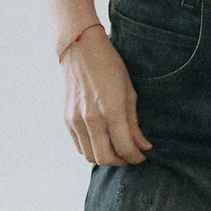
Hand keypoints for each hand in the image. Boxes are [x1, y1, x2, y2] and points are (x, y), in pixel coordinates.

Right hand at [63, 28, 153, 166]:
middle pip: (106, 158)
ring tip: (116, 148)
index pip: (125, 149)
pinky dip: (91, 149)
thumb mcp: (129, 93)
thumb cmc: (110, 67)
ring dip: (105, 157)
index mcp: (112, 111)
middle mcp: (92, 119)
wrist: (81, 49)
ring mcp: (76, 120)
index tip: (142, 155)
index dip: (136, 157)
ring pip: (90, 156)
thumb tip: (143, 147)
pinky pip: (79, 146)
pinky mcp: (67, 119)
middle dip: (121, 161)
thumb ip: (134, 124)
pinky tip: (102, 140)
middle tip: (129, 154)